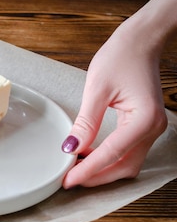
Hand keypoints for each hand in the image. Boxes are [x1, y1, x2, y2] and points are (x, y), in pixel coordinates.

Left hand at [61, 17, 167, 187]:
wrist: (141, 41)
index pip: (112, 153)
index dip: (88, 170)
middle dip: (96, 176)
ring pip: (128, 163)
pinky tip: (90, 157)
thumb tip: (71, 148)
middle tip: (69, 179)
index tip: (68, 180)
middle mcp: (153, 128)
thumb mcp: (97, 89)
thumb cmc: (122, 56)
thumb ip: (86, 122)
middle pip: (124, 166)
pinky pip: (129, 151)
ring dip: (103, 170)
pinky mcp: (146, 126)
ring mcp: (153, 129)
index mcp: (144, 119)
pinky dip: (110, 159)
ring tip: (76, 169)